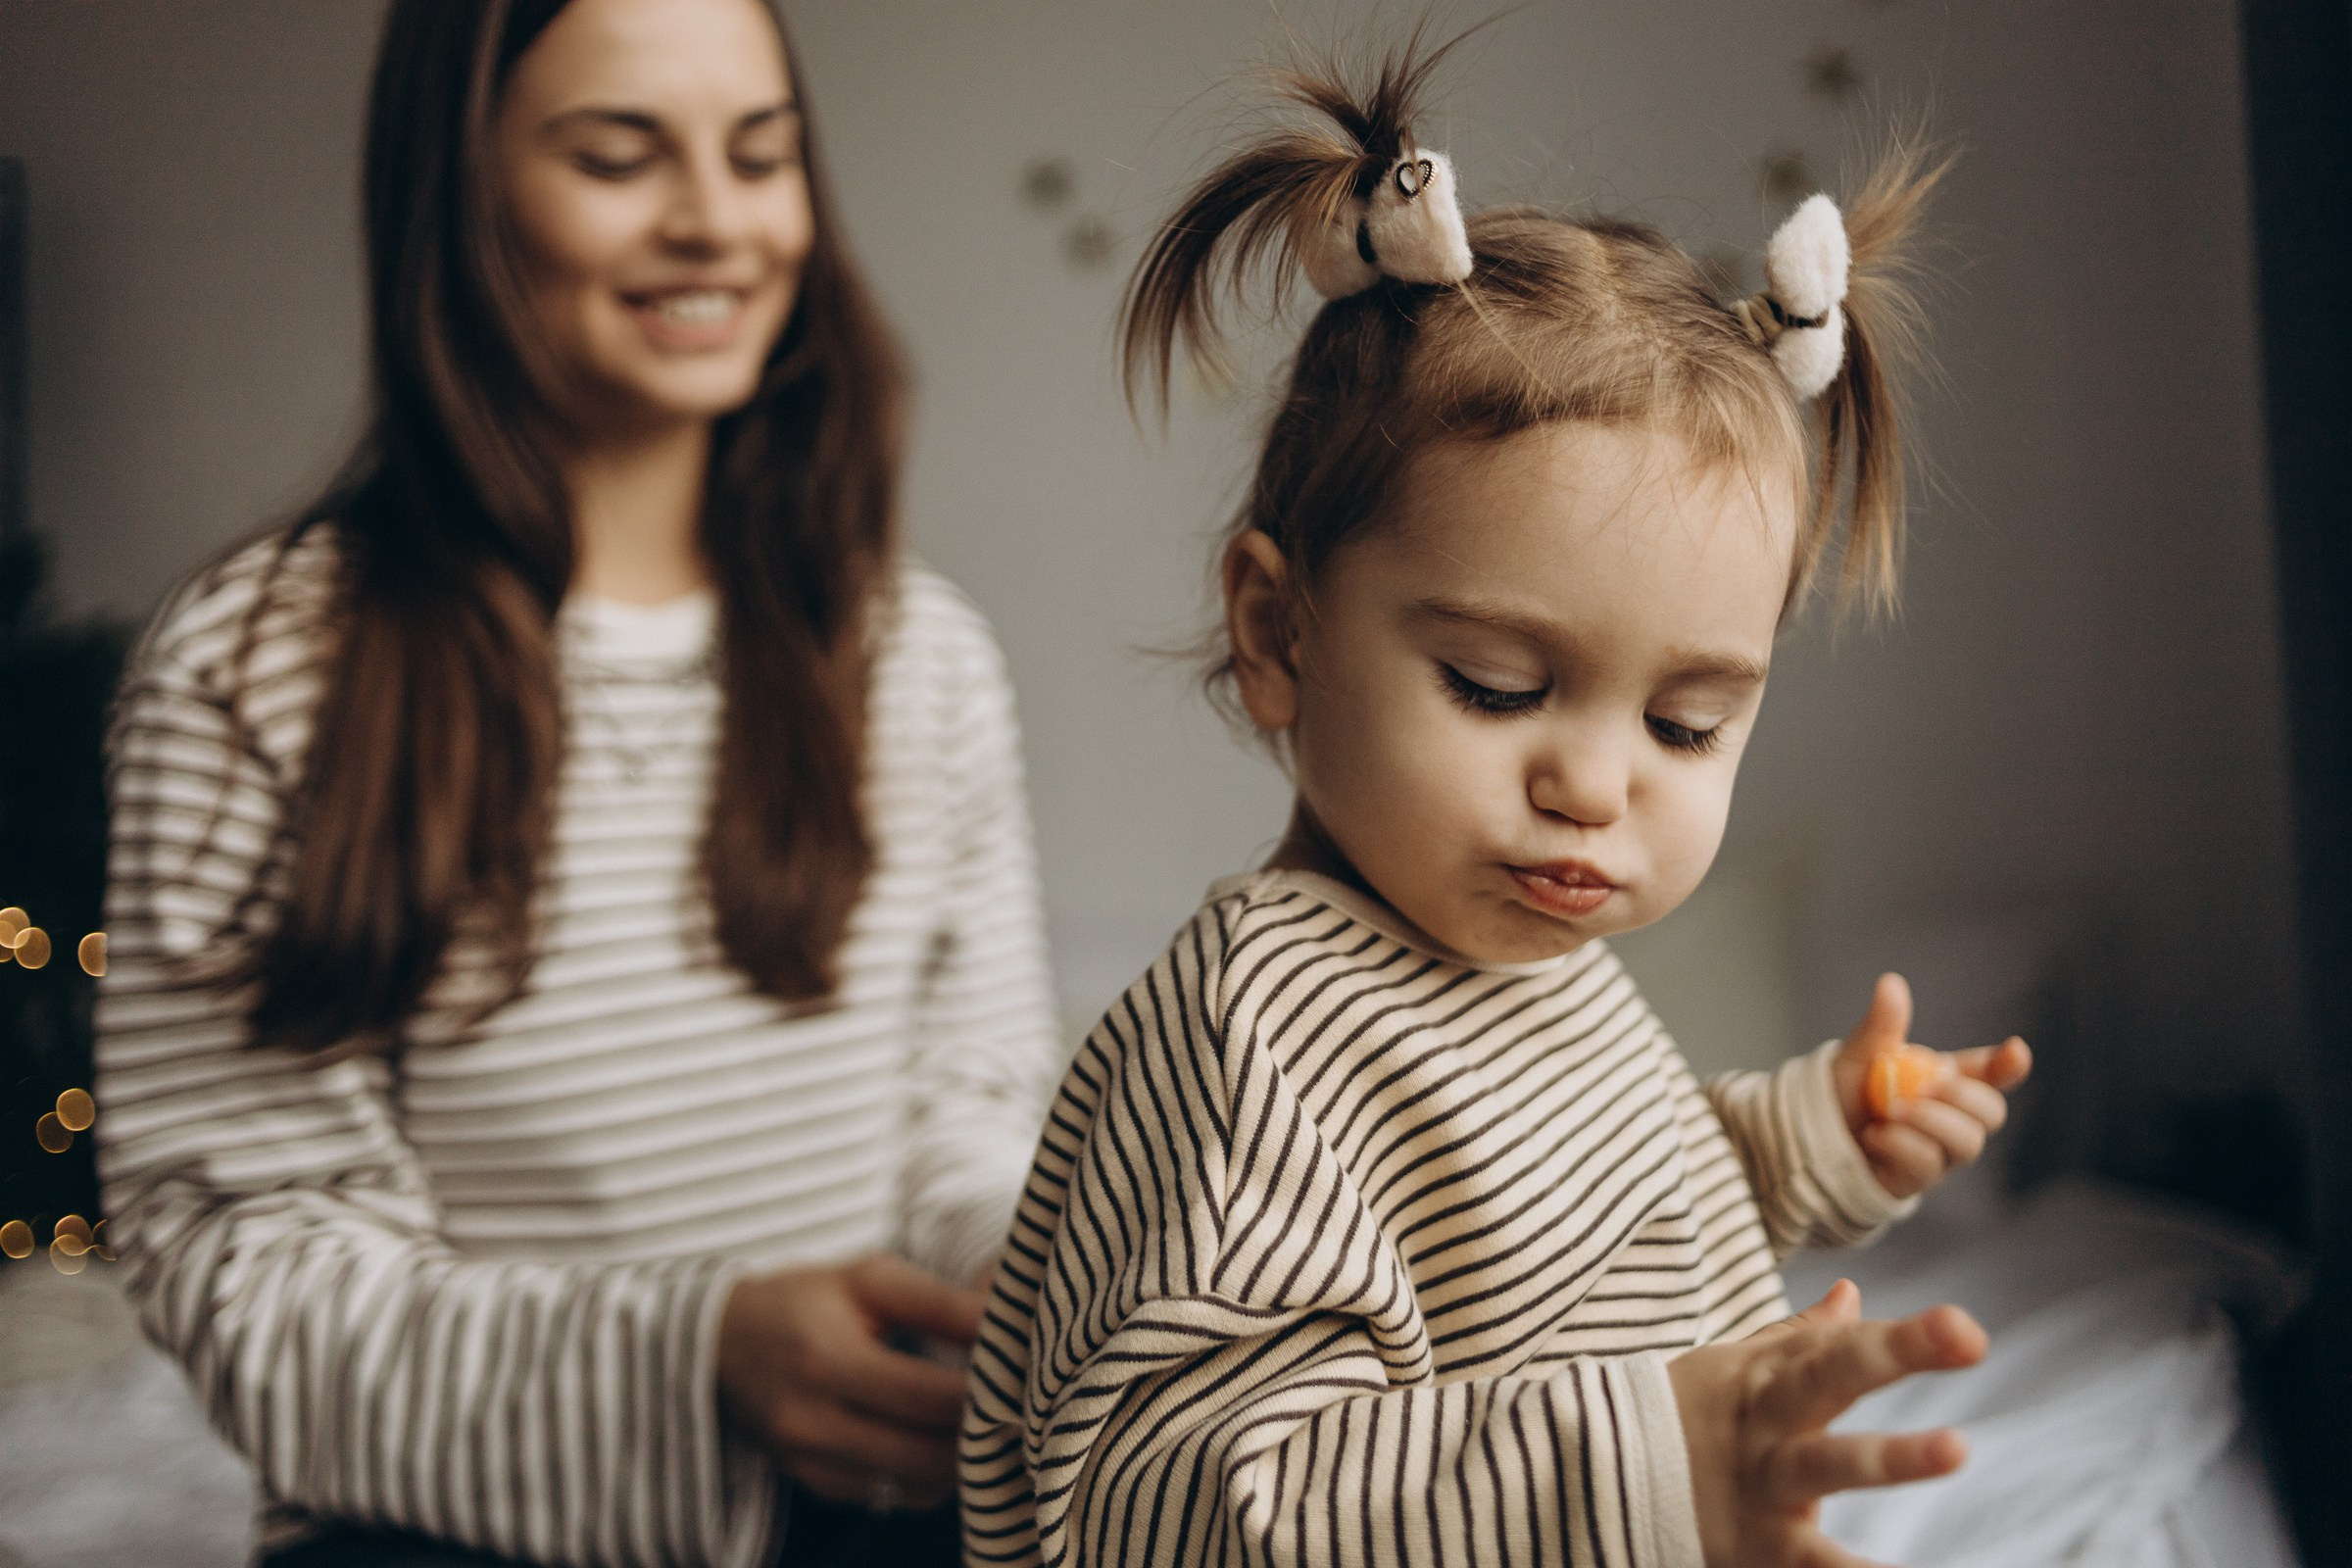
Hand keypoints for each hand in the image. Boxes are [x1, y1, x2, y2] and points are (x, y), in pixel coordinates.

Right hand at [716, 1254, 983, 1509]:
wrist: (719, 1342)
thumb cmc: (805, 1300)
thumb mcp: (868, 1279)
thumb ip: (939, 1303)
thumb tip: (1004, 1320)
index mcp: (826, 1361)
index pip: (928, 1397)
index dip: (983, 1390)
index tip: (1018, 1371)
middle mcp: (811, 1424)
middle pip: (926, 1454)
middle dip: (978, 1430)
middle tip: (1008, 1400)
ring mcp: (809, 1464)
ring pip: (915, 1487)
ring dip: (958, 1459)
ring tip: (978, 1418)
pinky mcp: (813, 1486)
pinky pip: (892, 1499)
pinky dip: (927, 1476)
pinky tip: (937, 1439)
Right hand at [1670, 1280, 1986, 1566]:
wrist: (1595, 1477)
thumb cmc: (1687, 1418)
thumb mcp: (1735, 1371)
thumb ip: (1799, 1340)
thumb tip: (1852, 1292)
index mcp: (1767, 1376)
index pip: (1841, 1347)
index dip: (1905, 1337)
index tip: (1966, 1329)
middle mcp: (1766, 1419)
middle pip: (1827, 1376)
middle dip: (1891, 1354)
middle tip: (1968, 1334)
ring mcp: (1761, 1480)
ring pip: (1824, 1461)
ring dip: (1888, 1453)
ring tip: (1954, 1447)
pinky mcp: (1757, 1545)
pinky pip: (1812, 1562)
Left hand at [1831, 973, 2033, 1198]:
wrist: (1810, 1134)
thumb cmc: (1844, 1091)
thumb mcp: (1860, 1054)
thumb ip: (1882, 1026)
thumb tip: (1891, 983)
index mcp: (1945, 1080)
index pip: (1990, 1074)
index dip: (2008, 1065)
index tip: (2015, 1050)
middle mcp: (1951, 1118)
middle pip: (1990, 1113)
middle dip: (1966, 1097)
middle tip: (1930, 1085)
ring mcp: (1939, 1152)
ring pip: (1967, 1144)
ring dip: (1932, 1121)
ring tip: (1891, 1109)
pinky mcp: (1918, 1179)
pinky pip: (1929, 1166)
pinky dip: (1903, 1145)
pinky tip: (1875, 1134)